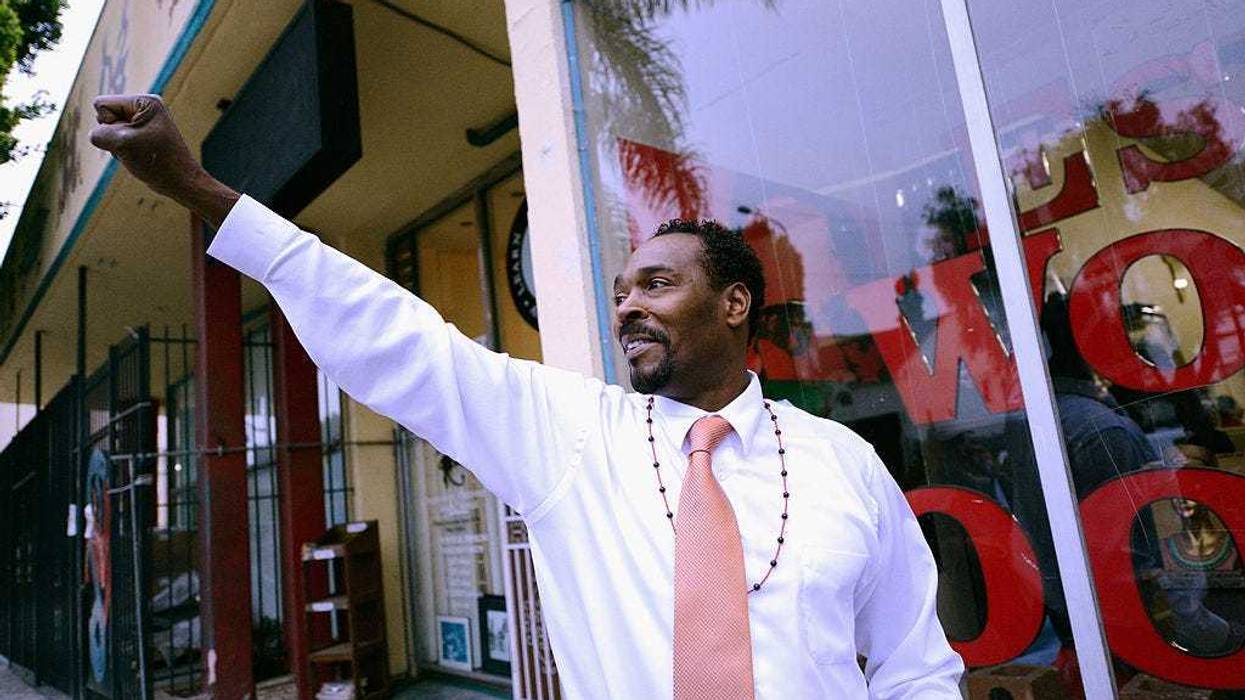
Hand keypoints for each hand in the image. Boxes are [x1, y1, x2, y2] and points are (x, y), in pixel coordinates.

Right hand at [89, 93, 237, 225]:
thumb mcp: (122, 144)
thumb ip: (99, 134)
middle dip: (112, 135)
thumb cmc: (157, 162)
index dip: (108, 123)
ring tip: (138, 154)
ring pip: (109, 131)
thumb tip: (97, 135)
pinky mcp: (141, 136)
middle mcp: (145, 108)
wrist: (181, 182)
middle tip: (135, 148)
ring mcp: (143, 122)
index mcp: (145, 102)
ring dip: (117, 146)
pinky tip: (138, 158)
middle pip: (104, 117)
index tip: (131, 136)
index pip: (101, 104)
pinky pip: (116, 141)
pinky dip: (122, 152)